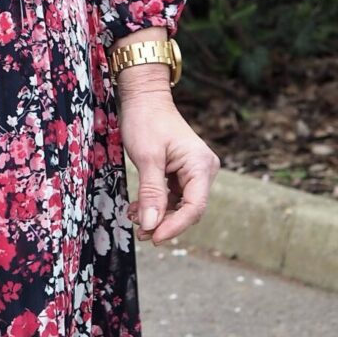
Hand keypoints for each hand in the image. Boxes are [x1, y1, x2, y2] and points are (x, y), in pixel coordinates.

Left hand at [115, 73, 219, 244]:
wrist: (144, 99)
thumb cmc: (146, 121)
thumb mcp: (147, 158)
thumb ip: (151, 193)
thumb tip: (151, 226)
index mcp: (201, 165)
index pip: (195, 207)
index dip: (175, 226)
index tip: (154, 237)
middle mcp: (203, 170)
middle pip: (189, 209)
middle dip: (164, 223)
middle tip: (140, 233)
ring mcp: (194, 172)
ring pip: (180, 205)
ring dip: (158, 215)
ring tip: (134, 217)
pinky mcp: (182, 173)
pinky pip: (173, 197)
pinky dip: (156, 204)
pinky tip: (138, 208)